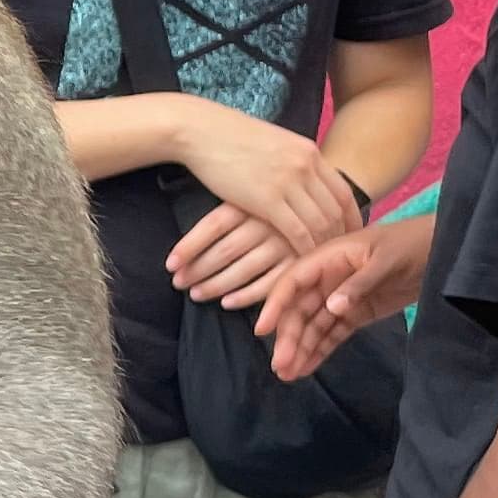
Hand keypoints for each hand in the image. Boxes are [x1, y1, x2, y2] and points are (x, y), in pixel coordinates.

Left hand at [165, 203, 295, 309]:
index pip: (213, 225)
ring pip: (244, 270)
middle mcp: (269, 221)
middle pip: (225, 250)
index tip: (170, 265)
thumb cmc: (277, 199)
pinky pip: (269, 285)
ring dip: (216, 285)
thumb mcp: (253, 194)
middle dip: (197, 270)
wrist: (327, 199)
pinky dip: (246, 297)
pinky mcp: (301, 261)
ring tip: (196, 294)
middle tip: (179, 283)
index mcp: (253, 202)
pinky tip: (227, 303)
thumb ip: (229, 209)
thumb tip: (192, 236)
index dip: (189, 246)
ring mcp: (287, 242)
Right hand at [166, 105, 362, 256]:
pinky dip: (303, 250)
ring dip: (323, 247)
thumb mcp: (274, 143)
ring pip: (321, 224)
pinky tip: (300, 262)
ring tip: (321, 264)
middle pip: (337, 211)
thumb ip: (294, 160)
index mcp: (310, 152)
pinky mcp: (268, 199)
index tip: (349, 236)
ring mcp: (289, 182)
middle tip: (337, 257)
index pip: (343, 192)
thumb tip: (303, 178)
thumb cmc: (230, 137)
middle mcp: (306, 166)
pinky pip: (297, 232)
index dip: (351, 219)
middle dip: (340, 238)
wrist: (201, 130)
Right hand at [257, 211, 432, 381]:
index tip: (262, 330)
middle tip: (281, 366)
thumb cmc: (411, 244)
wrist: (440, 251)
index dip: (276, 304)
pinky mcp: (356, 314)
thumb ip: (359, 283)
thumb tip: (331, 307)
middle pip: (300, 309)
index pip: (293, 281)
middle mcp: (328, 279)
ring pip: (313, 325)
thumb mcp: (386, 259)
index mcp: (330, 258)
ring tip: (289, 375)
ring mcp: (341, 298)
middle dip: (289, 337)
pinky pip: (332, 333)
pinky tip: (307, 368)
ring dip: (300, 349)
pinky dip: (320, 350)